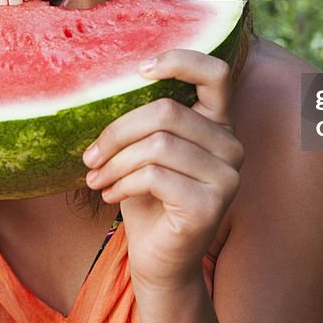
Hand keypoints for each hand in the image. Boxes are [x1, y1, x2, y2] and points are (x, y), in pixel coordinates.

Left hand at [82, 49, 243, 289]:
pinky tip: (110, 195)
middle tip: (91, 155)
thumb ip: (146, 120)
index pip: (216, 73)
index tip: (139, 70)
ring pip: (157, 145)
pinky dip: (122, 183)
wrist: (159, 261)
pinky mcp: (211, 205)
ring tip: (96, 178)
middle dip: (118, 132)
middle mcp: (231, 146)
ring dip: (115, 162)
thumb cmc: (148, 200)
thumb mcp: (146, 151)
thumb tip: (111, 85)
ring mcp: (227, 176)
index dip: (179, 61)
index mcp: (219, 125)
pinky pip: (154, 176)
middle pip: (167, 112)